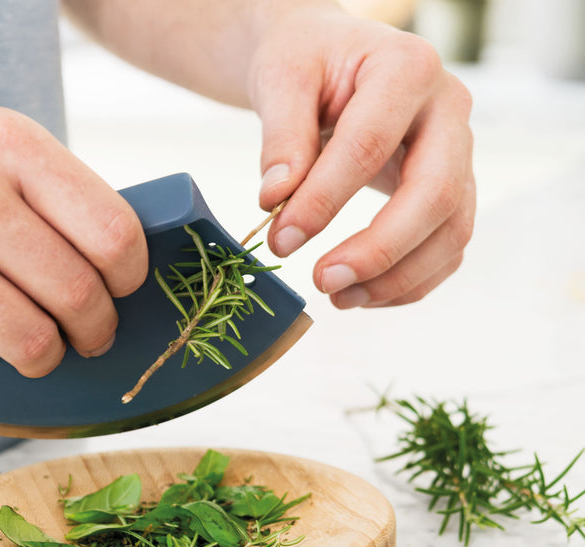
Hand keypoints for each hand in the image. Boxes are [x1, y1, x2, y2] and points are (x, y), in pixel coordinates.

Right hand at [0, 106, 146, 381]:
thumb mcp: (5, 147)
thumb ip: (64, 199)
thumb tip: (125, 277)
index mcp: (11, 147)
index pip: (114, 235)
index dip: (131, 277)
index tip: (120, 288)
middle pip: (79, 296)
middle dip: (98, 329)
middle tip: (91, 333)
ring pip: (32, 343)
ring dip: (46, 356)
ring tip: (38, 341)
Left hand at [249, 3, 474, 307]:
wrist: (336, 61)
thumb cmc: (309, 62)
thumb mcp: (283, 78)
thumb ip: (282, 136)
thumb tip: (276, 200)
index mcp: (406, 68)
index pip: (368, 146)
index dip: (324, 201)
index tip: (282, 241)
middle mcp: (448, 111)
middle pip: (434, 196)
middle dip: (378, 252)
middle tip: (323, 282)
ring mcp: (459, 154)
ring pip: (452, 231)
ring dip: (396, 278)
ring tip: (338, 297)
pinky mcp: (453, 190)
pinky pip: (447, 248)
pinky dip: (409, 282)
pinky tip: (362, 293)